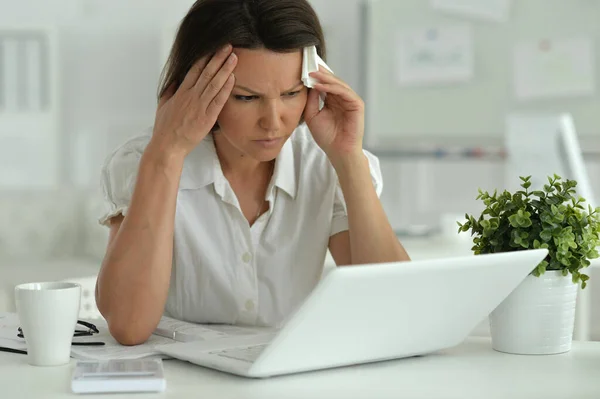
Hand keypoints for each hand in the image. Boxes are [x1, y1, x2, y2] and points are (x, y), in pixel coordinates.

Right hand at [149, 44, 237, 158]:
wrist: (168, 145)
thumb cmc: (164, 127)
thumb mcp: (163, 105)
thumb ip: (170, 91)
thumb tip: (175, 80)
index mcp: (181, 92)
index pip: (194, 70)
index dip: (205, 58)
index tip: (214, 49)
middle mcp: (191, 96)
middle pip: (207, 72)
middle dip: (218, 58)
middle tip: (228, 46)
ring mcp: (199, 106)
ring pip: (214, 83)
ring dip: (225, 69)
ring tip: (234, 57)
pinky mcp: (207, 118)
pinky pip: (218, 100)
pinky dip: (225, 88)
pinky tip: (232, 78)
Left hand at [303, 68, 364, 162]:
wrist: (338, 151)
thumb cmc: (327, 137)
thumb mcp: (312, 115)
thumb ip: (311, 100)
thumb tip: (309, 84)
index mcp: (332, 100)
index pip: (324, 84)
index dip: (315, 76)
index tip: (302, 67)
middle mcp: (342, 98)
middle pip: (331, 80)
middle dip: (319, 72)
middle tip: (307, 64)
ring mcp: (350, 100)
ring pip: (337, 84)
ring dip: (324, 78)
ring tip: (311, 73)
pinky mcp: (356, 104)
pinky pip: (343, 92)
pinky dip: (331, 87)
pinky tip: (319, 85)